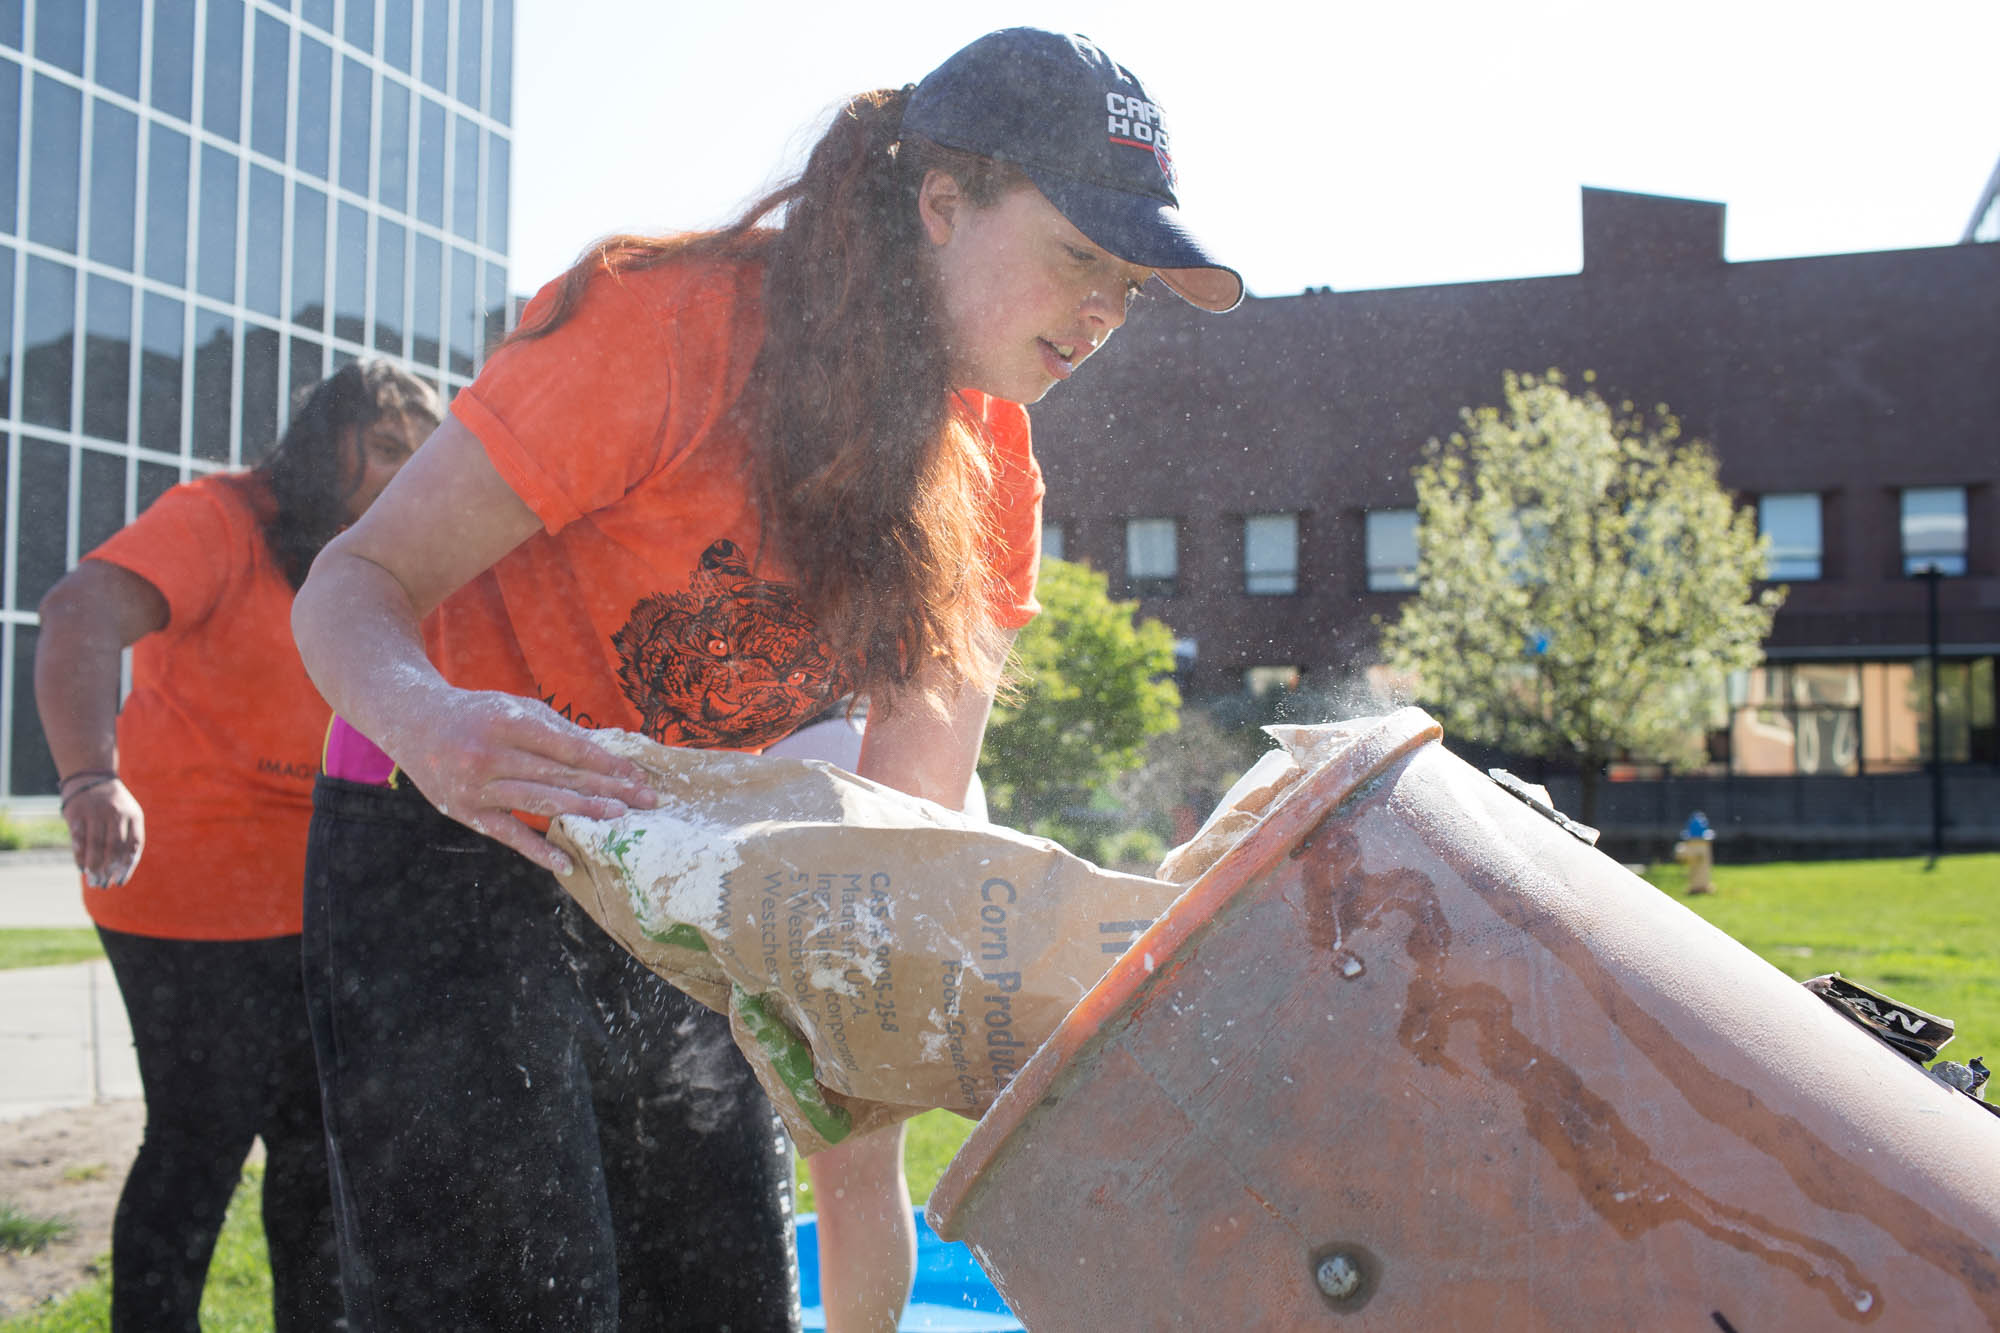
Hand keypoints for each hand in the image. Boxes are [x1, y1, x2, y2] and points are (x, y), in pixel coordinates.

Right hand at [63, 779, 143, 888]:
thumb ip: (129, 838)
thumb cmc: (114, 804)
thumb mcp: (129, 815)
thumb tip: (123, 870)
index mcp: (134, 816)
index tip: (119, 882)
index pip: (133, 846)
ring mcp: (96, 812)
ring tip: (92, 881)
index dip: (127, 866)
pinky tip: (81, 868)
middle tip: (102, 885)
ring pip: (95, 845)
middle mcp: (116, 814)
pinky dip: (80, 856)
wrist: (91, 777)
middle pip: (113, 848)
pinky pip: (78, 839)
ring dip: (94, 866)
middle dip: (108, 870)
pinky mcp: (76, 813)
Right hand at [381, 689, 659, 873]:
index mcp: (508, 722)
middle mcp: (490, 755)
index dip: (606, 762)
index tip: (637, 775)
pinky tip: (567, 863)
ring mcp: (475, 786)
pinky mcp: (464, 811)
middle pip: (559, 776)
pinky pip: (508, 835)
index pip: (568, 747)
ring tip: (618, 818)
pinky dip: (538, 851)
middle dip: (606, 788)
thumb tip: (606, 754)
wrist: (413, 722)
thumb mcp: (515, 708)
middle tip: (645, 800)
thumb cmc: (477, 714)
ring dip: (583, 811)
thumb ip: (558, 730)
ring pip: (538, 803)